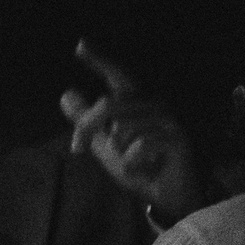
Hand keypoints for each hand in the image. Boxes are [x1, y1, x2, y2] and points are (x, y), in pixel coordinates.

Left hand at [63, 41, 208, 222]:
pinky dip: (134, 161)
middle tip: (76, 148)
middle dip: (87, 127)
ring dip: (119, 151)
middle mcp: (154, 105)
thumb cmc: (140, 170)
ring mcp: (169, 120)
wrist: (168, 199)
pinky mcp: (179, 137)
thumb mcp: (105, 146)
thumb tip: (65, 94)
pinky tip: (147, 169)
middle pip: (108, 104)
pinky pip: (142, 143)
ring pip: (123, 126)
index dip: (99, 60)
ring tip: (133, 162)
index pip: (116, 76)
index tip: (79, 44)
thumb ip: (87, 122)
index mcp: (135, 104)